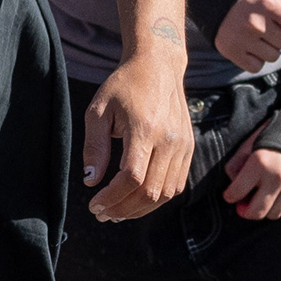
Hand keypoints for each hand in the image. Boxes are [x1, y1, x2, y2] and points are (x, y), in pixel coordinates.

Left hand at [78, 62, 195, 222]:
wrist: (159, 67)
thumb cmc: (124, 86)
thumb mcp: (98, 110)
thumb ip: (94, 147)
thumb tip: (91, 180)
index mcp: (145, 129)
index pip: (131, 177)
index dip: (112, 197)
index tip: (94, 204)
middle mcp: (169, 140)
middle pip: (150, 192)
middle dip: (123, 209)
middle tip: (103, 214)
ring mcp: (183, 146)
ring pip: (166, 194)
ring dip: (140, 209)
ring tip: (118, 211)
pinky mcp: (188, 149)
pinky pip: (176, 185)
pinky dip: (157, 198)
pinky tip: (137, 199)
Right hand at [215, 0, 280, 71]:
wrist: (214, 1)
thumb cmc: (252, 0)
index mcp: (268, 3)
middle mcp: (255, 22)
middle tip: (270, 30)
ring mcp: (243, 38)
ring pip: (273, 57)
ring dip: (270, 49)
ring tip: (258, 37)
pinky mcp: (232, 52)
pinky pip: (257, 66)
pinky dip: (256, 60)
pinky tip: (248, 47)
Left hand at [222, 140, 280, 219]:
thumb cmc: (271, 137)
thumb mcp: (248, 145)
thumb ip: (236, 166)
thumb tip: (233, 188)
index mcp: (259, 163)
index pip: (237, 192)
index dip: (229, 196)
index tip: (230, 196)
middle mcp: (277, 176)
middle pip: (256, 212)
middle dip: (245, 211)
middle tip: (242, 207)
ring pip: (274, 214)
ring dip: (265, 209)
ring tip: (262, 198)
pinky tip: (277, 195)